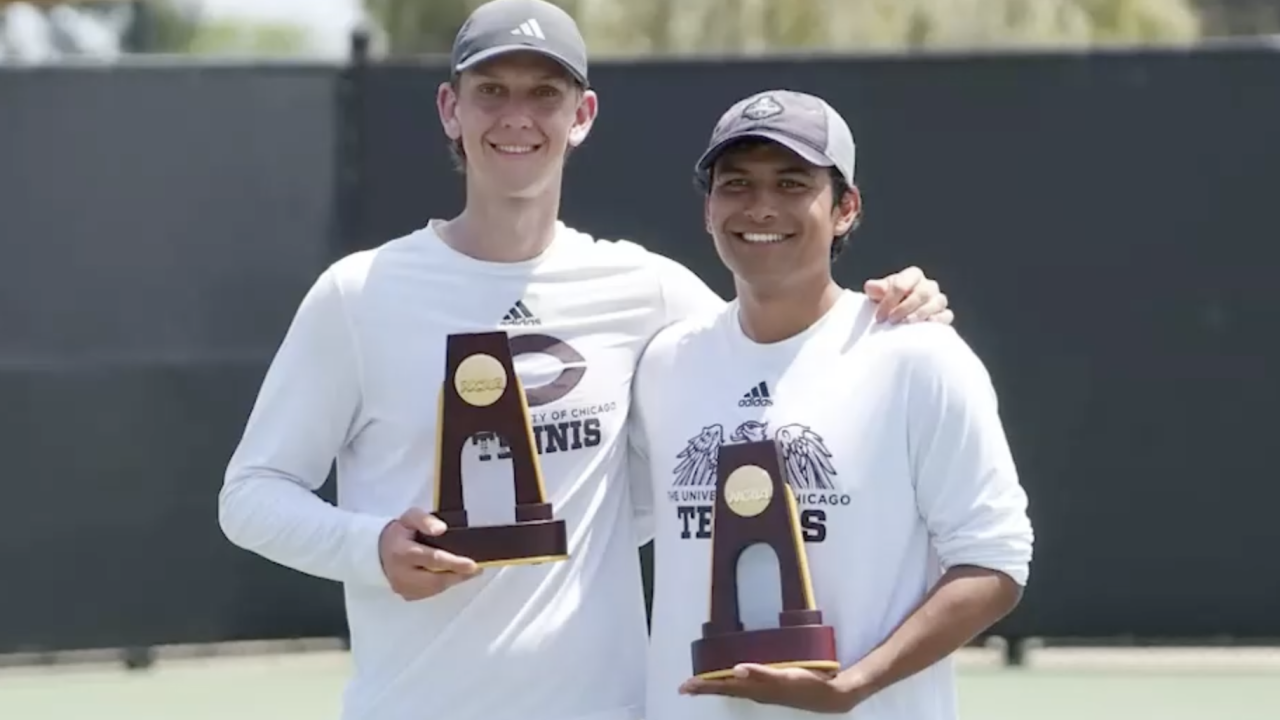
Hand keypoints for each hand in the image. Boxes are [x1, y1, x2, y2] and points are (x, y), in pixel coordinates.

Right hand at [378, 508, 481, 600]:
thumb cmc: (400, 533)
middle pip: (435, 579)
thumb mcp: (410, 517)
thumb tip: (441, 529)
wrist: (379, 551)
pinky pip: (430, 593)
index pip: (431, 559)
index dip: (453, 563)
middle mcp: (400, 573)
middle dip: (458, 575)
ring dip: (453, 580)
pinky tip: (451, 576)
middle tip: (476, 569)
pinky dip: (442, 584)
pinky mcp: (407, 595)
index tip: (472, 565)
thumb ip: (425, 520)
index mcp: (402, 552)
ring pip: (434, 589)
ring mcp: (403, 587)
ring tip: (467, 571)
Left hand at [679, 663, 855, 713]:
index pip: (723, 687)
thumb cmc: (806, 684)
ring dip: (715, 686)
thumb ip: (759, 673)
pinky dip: (732, 683)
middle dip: (704, 688)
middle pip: (724, 689)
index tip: (685, 686)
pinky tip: (732, 680)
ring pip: (733, 689)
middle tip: (685, 687)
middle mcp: (755, 693)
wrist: (828, 696)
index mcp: (755, 689)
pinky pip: (744, 687)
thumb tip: (735, 670)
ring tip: (700, 685)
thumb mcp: (784, 677)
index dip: (704, 686)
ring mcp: (763, 693)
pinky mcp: (770, 689)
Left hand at [864, 266, 952, 324]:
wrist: (897, 316)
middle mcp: (929, 285)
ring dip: (920, 314)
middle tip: (892, 320)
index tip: (879, 316)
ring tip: (906, 324)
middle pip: (923, 293)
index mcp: (913, 275)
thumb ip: (874, 288)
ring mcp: (938, 299)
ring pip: (937, 303)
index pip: (902, 284)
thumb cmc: (887, 302)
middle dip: (905, 307)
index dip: (890, 300)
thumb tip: (872, 287)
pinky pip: (946, 315)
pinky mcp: (944, 314)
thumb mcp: (877, 294)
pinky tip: (923, 327)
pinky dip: (937, 321)